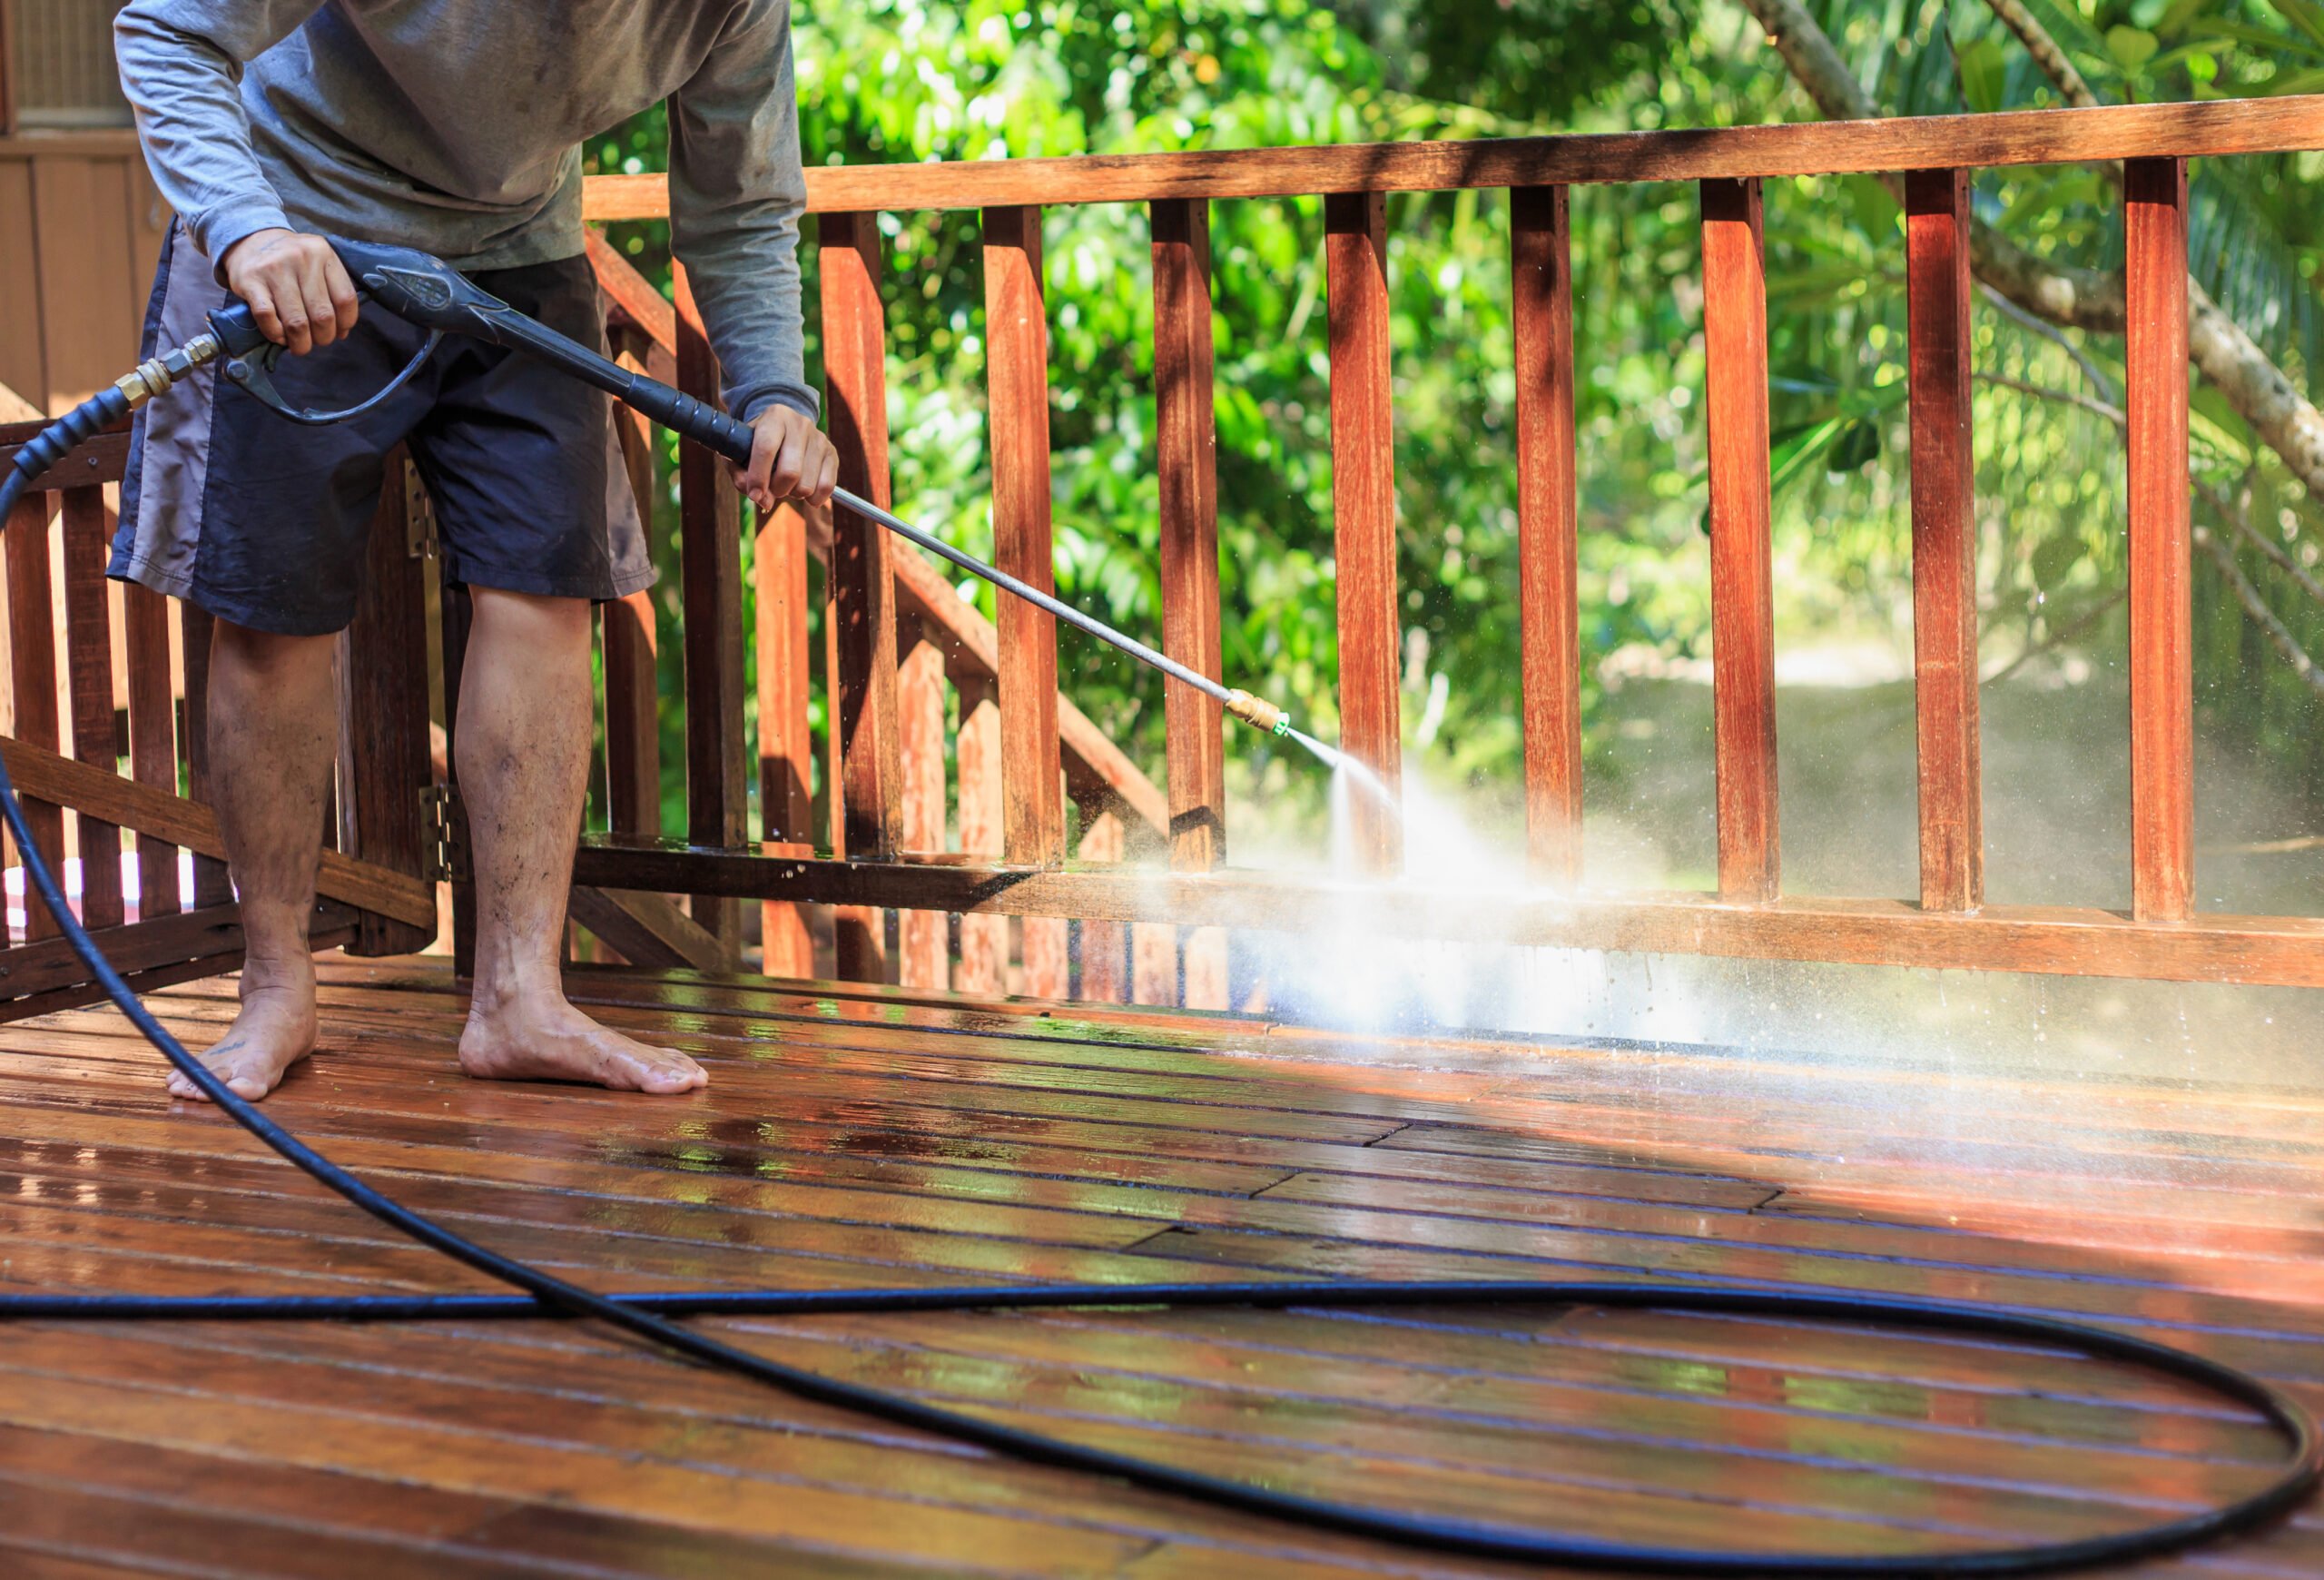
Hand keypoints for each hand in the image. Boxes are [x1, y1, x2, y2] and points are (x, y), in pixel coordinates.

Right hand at [220, 228, 358, 355]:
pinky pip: (267, 317)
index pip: (346, 299)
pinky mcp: (249, 280)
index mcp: (323, 253)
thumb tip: (342, 331)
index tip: (338, 332)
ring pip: (297, 322)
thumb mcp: (318, 262)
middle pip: (323, 315)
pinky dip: (275, 334)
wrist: (250, 240)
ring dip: (300, 343)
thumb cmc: (291, 260)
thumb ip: (333, 290)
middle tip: (316, 340)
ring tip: (299, 344)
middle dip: (323, 337)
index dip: (345, 323)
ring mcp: (274, 268)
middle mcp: (301, 258)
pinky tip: (279, 336)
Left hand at [726, 404, 837, 512]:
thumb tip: (761, 499)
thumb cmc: (757, 445)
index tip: (754, 495)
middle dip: (777, 490)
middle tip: (772, 489)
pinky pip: (826, 487)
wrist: (785, 429)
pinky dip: (813, 498)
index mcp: (774, 416)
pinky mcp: (832, 453)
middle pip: (790, 472)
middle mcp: (800, 423)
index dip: (758, 476)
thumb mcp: (741, 453)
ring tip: (787, 484)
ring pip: (807, 485)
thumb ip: (741, 475)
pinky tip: (805, 491)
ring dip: (793, 494)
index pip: (766, 448)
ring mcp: (819, 438)